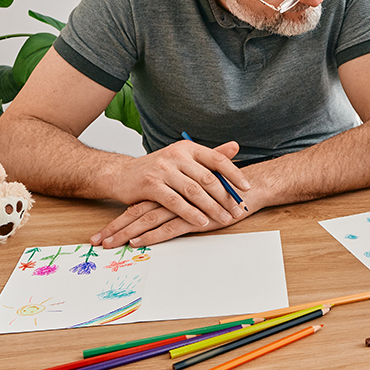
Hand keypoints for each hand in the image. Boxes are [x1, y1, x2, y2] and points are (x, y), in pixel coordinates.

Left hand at [90, 199, 239, 247]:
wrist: (247, 187)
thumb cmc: (222, 191)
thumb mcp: (194, 195)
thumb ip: (178, 200)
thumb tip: (159, 212)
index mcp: (168, 191)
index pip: (137, 205)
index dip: (118, 219)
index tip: (102, 232)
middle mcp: (171, 197)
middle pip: (136, 213)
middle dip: (115, 228)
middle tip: (97, 241)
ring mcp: (181, 207)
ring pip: (147, 221)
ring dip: (127, 233)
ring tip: (110, 245)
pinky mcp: (194, 218)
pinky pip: (169, 228)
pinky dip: (152, 236)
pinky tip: (139, 242)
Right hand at [106, 139, 250, 231]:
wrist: (122, 174)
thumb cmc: (158, 169)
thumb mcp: (184, 158)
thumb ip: (209, 155)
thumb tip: (236, 147)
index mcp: (188, 148)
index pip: (217, 159)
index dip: (234, 174)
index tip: (247, 188)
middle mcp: (177, 155)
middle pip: (208, 178)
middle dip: (225, 196)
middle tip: (238, 210)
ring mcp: (163, 169)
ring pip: (194, 191)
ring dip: (212, 207)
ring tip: (225, 219)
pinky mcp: (151, 185)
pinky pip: (175, 202)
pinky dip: (190, 213)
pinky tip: (202, 222)